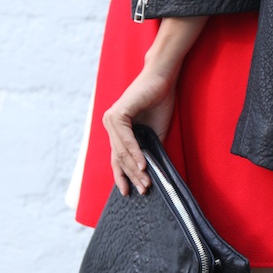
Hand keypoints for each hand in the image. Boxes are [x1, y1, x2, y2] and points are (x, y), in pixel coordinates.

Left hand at [102, 63, 175, 195]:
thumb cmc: (159, 102)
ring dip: (134, 168)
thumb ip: (148, 149)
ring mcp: (111, 119)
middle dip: (132, 176)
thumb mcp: (153, 133)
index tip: (129, 192)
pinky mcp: (118, 114)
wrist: (162, 79)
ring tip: (145, 182)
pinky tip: (143, 164)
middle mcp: (110, 125)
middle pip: (118, 158)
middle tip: (143, 190)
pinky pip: (126, 139)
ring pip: (121, 151)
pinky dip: (135, 153)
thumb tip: (148, 172)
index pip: (116, 158)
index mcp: (117, 130)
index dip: (122, 176)